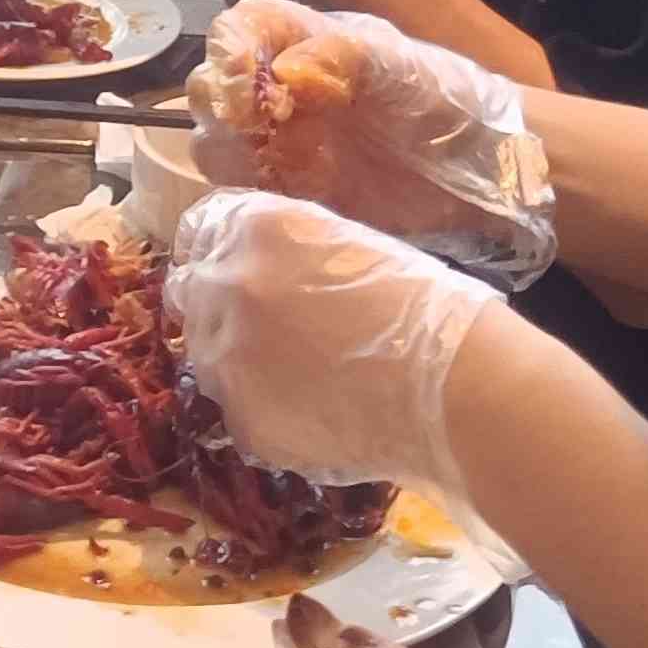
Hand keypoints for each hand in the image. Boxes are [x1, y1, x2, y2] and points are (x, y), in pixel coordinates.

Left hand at [165, 190, 514, 524]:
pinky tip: (316, 411)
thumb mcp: (350, 245)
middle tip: (271, 327)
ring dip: (239, 360)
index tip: (235, 268)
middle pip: (193, 292)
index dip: (219, 251)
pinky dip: (266, 410)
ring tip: (303, 375)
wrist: (455, 388)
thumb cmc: (427, 306)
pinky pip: (239, 410)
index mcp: (257, 228)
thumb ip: (289, 249)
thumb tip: (263, 264)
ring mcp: (226, 357)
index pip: (201, 229)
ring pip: (208, 356)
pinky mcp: (243, 419)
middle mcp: (225, 285)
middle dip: (221, 305)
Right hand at [189, 0, 556, 284]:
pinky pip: (245, 194)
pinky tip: (288, 195)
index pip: (236, 33)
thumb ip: (343, 57)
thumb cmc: (444, 101)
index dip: (226, 54)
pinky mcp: (291, 192)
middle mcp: (279, 91)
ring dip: (231, 154)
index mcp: (302, 44)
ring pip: (216, 145)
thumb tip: (286, 71)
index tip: (244, 86)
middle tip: (259, 130)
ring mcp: (281, 144)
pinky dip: (252, 195)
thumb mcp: (402, 66)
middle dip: (221, 108)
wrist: (483, 170)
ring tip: (278, 166)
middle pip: (211, 90)